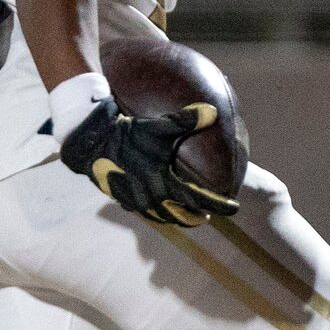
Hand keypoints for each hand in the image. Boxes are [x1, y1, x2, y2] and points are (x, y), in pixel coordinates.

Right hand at [58, 97, 240, 226]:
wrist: (94, 144)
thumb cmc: (129, 134)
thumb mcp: (159, 126)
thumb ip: (187, 121)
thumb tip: (214, 111)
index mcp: (164, 182)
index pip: (199, 199)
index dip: (219, 205)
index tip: (234, 207)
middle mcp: (152, 197)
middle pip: (183, 216)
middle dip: (198, 217)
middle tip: (209, 215)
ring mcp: (137, 202)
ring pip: (164, 218)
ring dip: (179, 218)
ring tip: (189, 215)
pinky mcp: (125, 200)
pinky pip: (146, 213)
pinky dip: (159, 213)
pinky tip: (161, 206)